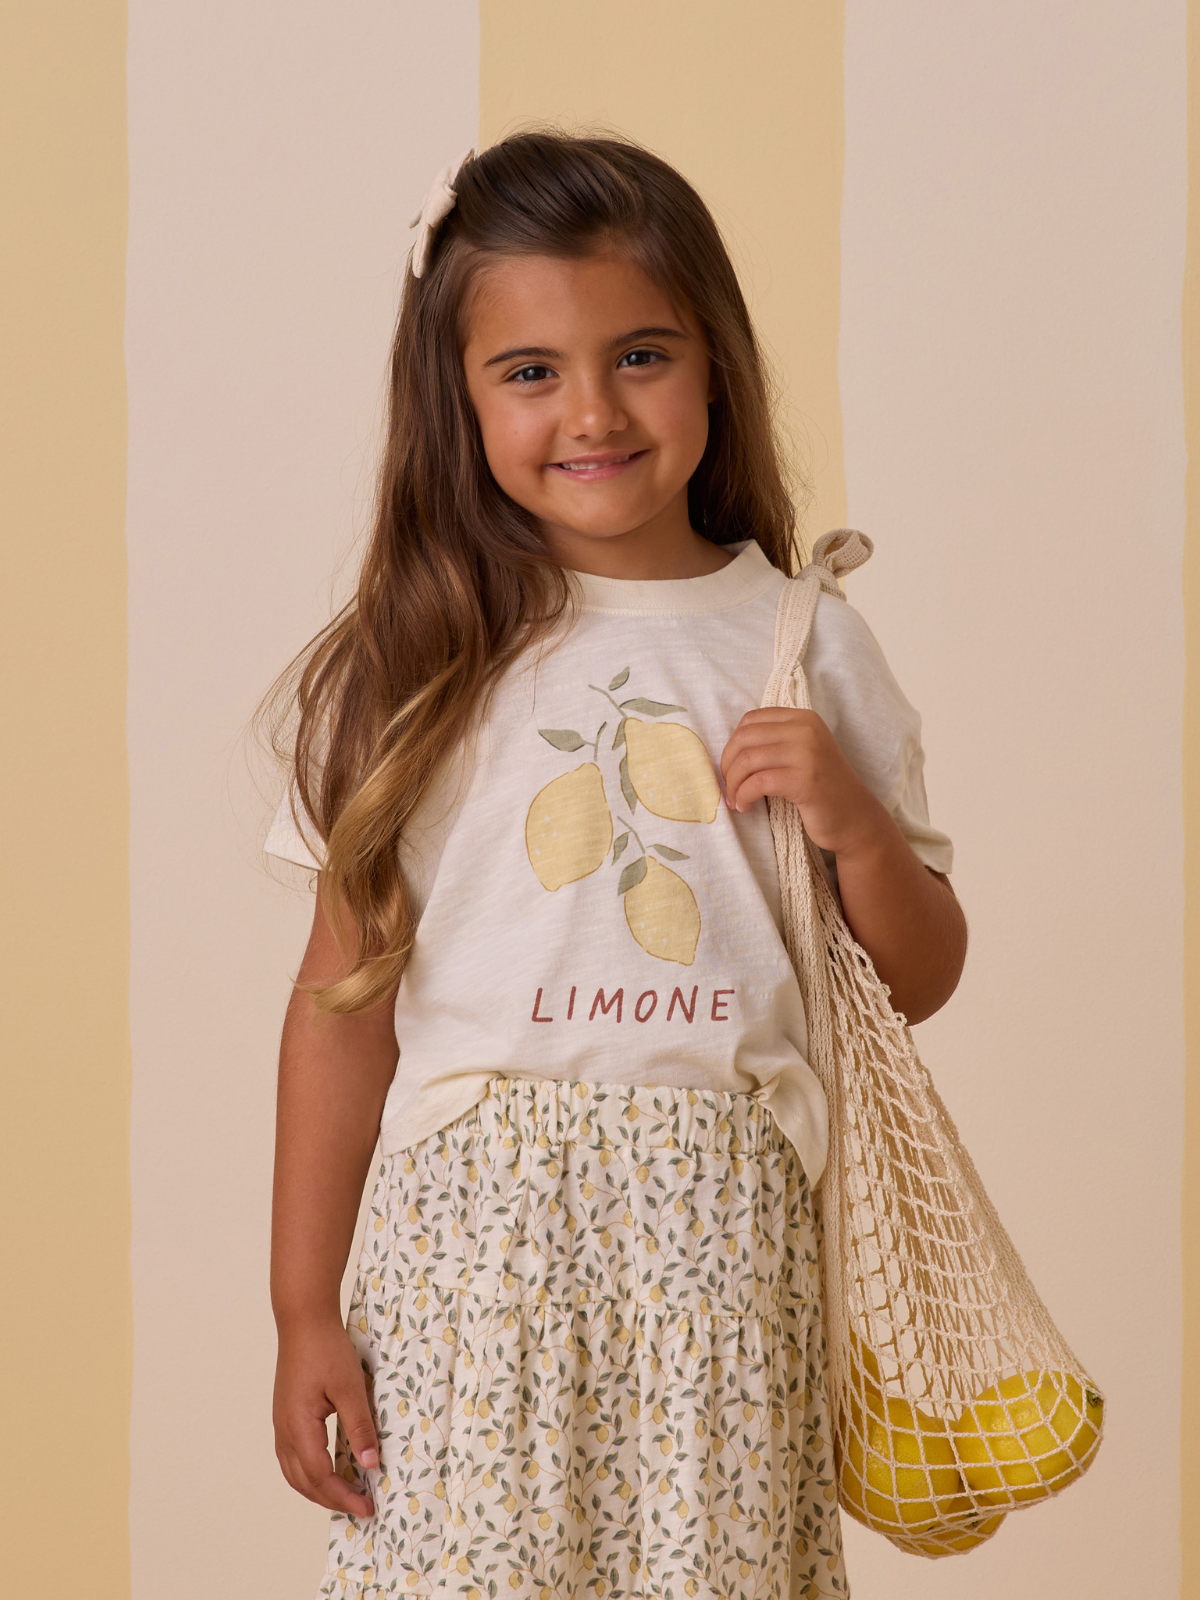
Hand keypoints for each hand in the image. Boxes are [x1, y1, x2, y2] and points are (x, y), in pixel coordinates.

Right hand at [273, 1314, 379, 1518]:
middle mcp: (284, 1432)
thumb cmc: (326, 1349)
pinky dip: (310, 1473)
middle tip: (361, 1507)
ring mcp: (281, 1424)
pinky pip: (293, 1457)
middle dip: (332, 1500)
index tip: (367, 1507)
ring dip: (318, 1489)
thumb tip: (371, 1465)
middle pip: (304, 1482)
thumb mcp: (350, 1387)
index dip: (344, 1496)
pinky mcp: (285, 1416)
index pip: (320, 1477)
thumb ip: (360, 1427)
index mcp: (298, 1428)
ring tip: (345, 1495)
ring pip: (295, 1473)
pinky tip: (328, 1469)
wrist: (303, 1320)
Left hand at [720, 707, 886, 857]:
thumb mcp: (802, 754)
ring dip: (734, 784)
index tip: (732, 767)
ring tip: (736, 800)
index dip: (733, 744)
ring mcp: (807, 753)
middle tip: (730, 787)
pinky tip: (745, 806)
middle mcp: (806, 729)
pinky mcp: (805, 780)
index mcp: (803, 718)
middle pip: (745, 738)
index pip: (751, 720)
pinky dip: (744, 796)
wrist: (855, 819)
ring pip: (748, 760)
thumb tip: (730, 748)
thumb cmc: (822, 789)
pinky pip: (758, 782)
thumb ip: (775, 742)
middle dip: (728, 765)